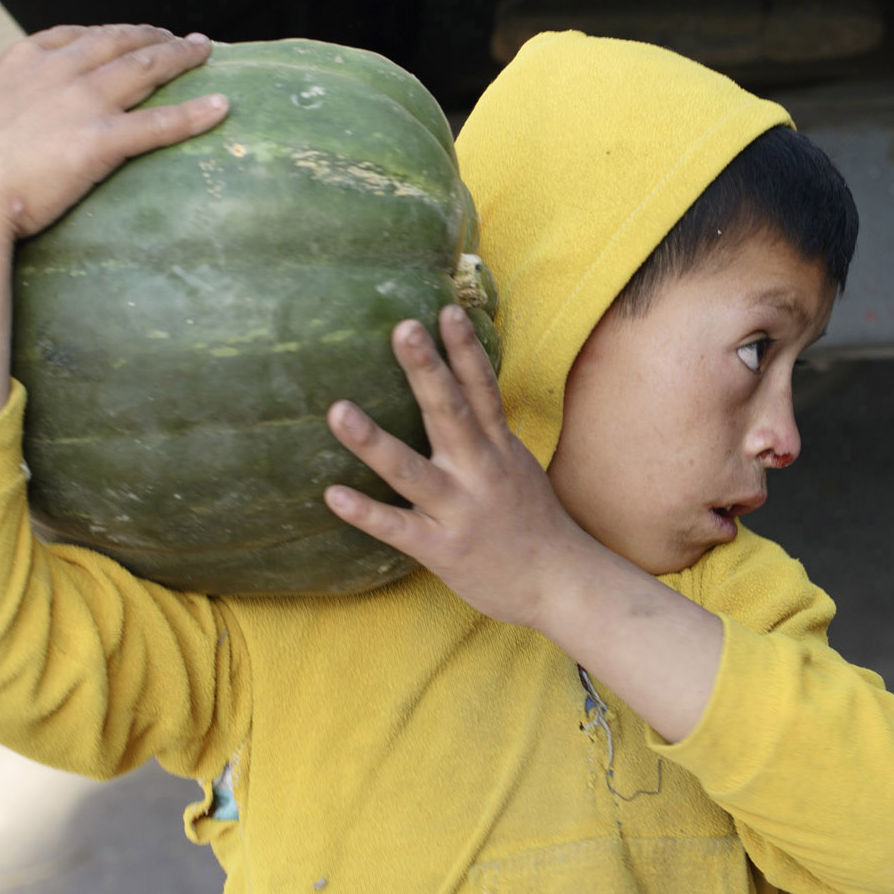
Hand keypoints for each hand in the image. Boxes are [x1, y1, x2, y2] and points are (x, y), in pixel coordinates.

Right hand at [0, 24, 227, 429]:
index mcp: (23, 61)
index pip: (79, 36)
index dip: (112, 33)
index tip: (134, 33)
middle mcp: (58, 73)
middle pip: (121, 43)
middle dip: (156, 37)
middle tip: (185, 39)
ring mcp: (82, 104)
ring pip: (146, 70)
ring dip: (181, 58)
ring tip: (206, 54)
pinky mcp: (101, 141)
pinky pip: (159, 123)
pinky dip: (195, 113)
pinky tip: (222, 107)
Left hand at [324, 305, 598, 627]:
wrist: (561, 584)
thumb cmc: (532, 523)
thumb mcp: (517, 466)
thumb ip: (487, 432)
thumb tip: (463, 391)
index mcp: (498, 449)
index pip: (482, 389)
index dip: (465, 350)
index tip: (445, 310)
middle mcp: (480, 471)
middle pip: (450, 414)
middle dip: (426, 371)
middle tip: (402, 329)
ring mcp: (460, 510)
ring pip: (413, 471)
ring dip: (374, 441)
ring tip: (338, 411)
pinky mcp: (442, 548)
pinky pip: (398, 529)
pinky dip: (366, 513)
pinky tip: (333, 495)